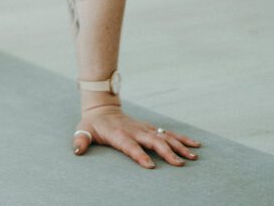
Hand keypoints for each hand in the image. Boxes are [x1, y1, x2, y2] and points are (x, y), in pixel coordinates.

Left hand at [73, 105, 201, 168]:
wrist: (102, 107)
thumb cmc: (92, 123)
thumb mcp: (83, 130)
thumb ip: (81, 140)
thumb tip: (77, 150)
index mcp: (119, 134)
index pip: (130, 146)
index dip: (139, 155)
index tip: (150, 166)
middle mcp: (135, 131)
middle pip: (153, 142)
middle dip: (166, 152)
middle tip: (179, 164)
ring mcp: (145, 129)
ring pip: (165, 137)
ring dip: (179, 146)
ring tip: (193, 157)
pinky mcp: (151, 129)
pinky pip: (169, 134)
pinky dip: (182, 139)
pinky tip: (196, 146)